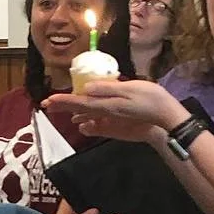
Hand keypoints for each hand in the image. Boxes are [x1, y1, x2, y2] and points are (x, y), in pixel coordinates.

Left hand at [46, 79, 186, 142]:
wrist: (166, 119)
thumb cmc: (151, 100)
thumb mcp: (130, 89)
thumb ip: (108, 89)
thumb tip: (85, 89)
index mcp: (106, 104)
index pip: (79, 102)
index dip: (63, 101)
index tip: (48, 100)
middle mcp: (105, 113)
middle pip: (80, 109)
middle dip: (63, 106)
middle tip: (47, 105)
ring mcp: (112, 119)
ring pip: (88, 115)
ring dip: (73, 111)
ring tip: (61, 110)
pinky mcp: (118, 123)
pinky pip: (99, 123)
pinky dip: (88, 122)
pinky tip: (83, 124)